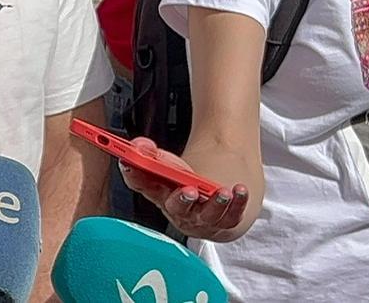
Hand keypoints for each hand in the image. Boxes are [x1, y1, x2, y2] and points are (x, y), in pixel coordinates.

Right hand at [120, 138, 249, 240]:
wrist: (216, 196)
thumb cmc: (189, 181)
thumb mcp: (169, 164)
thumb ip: (151, 152)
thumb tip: (138, 145)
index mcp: (159, 194)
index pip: (140, 184)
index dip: (133, 174)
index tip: (129, 163)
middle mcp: (179, 211)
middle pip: (176, 207)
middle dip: (181, 200)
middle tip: (188, 190)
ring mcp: (202, 220)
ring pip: (207, 216)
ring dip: (215, 204)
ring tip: (222, 192)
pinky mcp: (225, 222)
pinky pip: (231, 216)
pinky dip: (237, 204)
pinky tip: (239, 191)